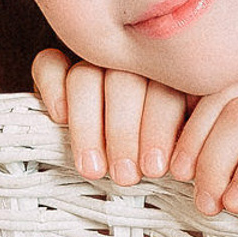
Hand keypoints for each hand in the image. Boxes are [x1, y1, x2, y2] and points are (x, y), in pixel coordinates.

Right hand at [32, 49, 191, 185]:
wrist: (117, 159)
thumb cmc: (161, 158)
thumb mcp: (182, 151)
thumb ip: (188, 142)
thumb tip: (188, 163)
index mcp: (175, 76)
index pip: (166, 87)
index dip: (159, 129)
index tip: (154, 168)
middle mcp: (136, 60)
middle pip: (125, 81)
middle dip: (123, 134)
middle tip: (125, 175)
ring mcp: (96, 62)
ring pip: (87, 76)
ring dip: (88, 125)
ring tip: (93, 168)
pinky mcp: (57, 69)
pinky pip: (49, 64)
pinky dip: (52, 88)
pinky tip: (59, 118)